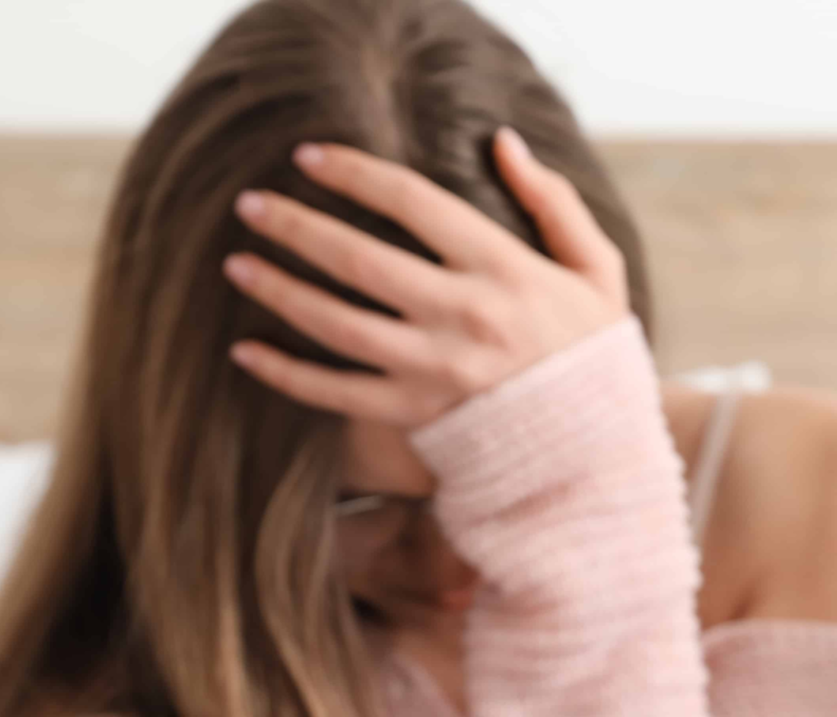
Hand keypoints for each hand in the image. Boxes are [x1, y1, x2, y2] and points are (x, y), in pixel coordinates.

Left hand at [222, 130, 628, 427]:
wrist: (598, 454)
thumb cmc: (593, 355)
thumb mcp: (597, 271)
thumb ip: (554, 202)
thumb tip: (503, 142)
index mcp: (503, 268)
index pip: (412, 201)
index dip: (354, 171)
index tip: (309, 156)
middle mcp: (461, 316)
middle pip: (358, 258)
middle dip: (295, 226)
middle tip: (249, 205)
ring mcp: (433, 370)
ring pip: (335, 323)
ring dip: (279, 290)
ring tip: (237, 263)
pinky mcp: (414, 415)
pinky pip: (335, 393)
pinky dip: (285, 374)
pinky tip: (245, 351)